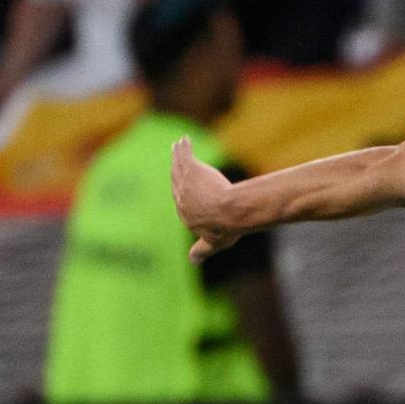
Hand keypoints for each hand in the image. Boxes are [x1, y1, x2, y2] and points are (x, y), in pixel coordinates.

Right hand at [171, 137, 242, 262]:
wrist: (229, 212)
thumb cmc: (225, 228)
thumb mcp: (214, 243)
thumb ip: (202, 250)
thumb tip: (192, 262)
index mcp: (187, 215)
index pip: (182, 202)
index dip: (182, 193)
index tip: (182, 187)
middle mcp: (182, 198)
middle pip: (177, 181)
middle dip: (175, 170)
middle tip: (175, 160)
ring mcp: (186, 183)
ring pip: (179, 167)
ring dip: (178, 156)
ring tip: (177, 147)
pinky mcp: (192, 170)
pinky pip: (185, 156)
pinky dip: (183, 149)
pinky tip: (184, 140)